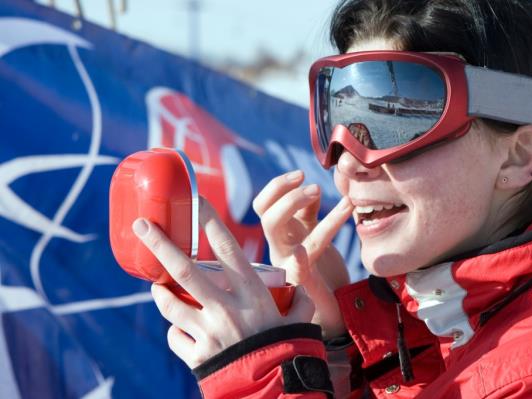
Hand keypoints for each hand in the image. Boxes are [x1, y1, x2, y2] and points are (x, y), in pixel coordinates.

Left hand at [132, 198, 314, 368]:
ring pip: (170, 303)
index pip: (228, 248)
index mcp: (252, 293)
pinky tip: (183, 329)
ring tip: (158, 287)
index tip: (194, 200)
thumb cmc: (290, 348)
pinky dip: (176, 330)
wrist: (277, 391)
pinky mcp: (198, 355)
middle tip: (140, 225)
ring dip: (160, 292)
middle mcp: (227, 308)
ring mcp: (209, 332)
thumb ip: (299, 285)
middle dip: (159, 244)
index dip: (209, 222)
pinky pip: (175, 336)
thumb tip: (300, 252)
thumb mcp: (302, 314)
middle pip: (185, 270)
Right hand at [252, 170, 353, 337]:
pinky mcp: (303, 284)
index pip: (264, 204)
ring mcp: (288, 264)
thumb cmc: (325, 269)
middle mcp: (281, 247)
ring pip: (274, 229)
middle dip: (283, 191)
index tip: (301, 174)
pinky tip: (302, 253)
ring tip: (320, 192)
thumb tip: (312, 187)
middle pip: (266, 214)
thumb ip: (309, 212)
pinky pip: (295, 270)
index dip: (277, 186)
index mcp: (284, 234)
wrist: (337, 308)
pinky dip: (297, 261)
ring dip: (293, 205)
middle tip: (313, 185)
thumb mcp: (314, 232)